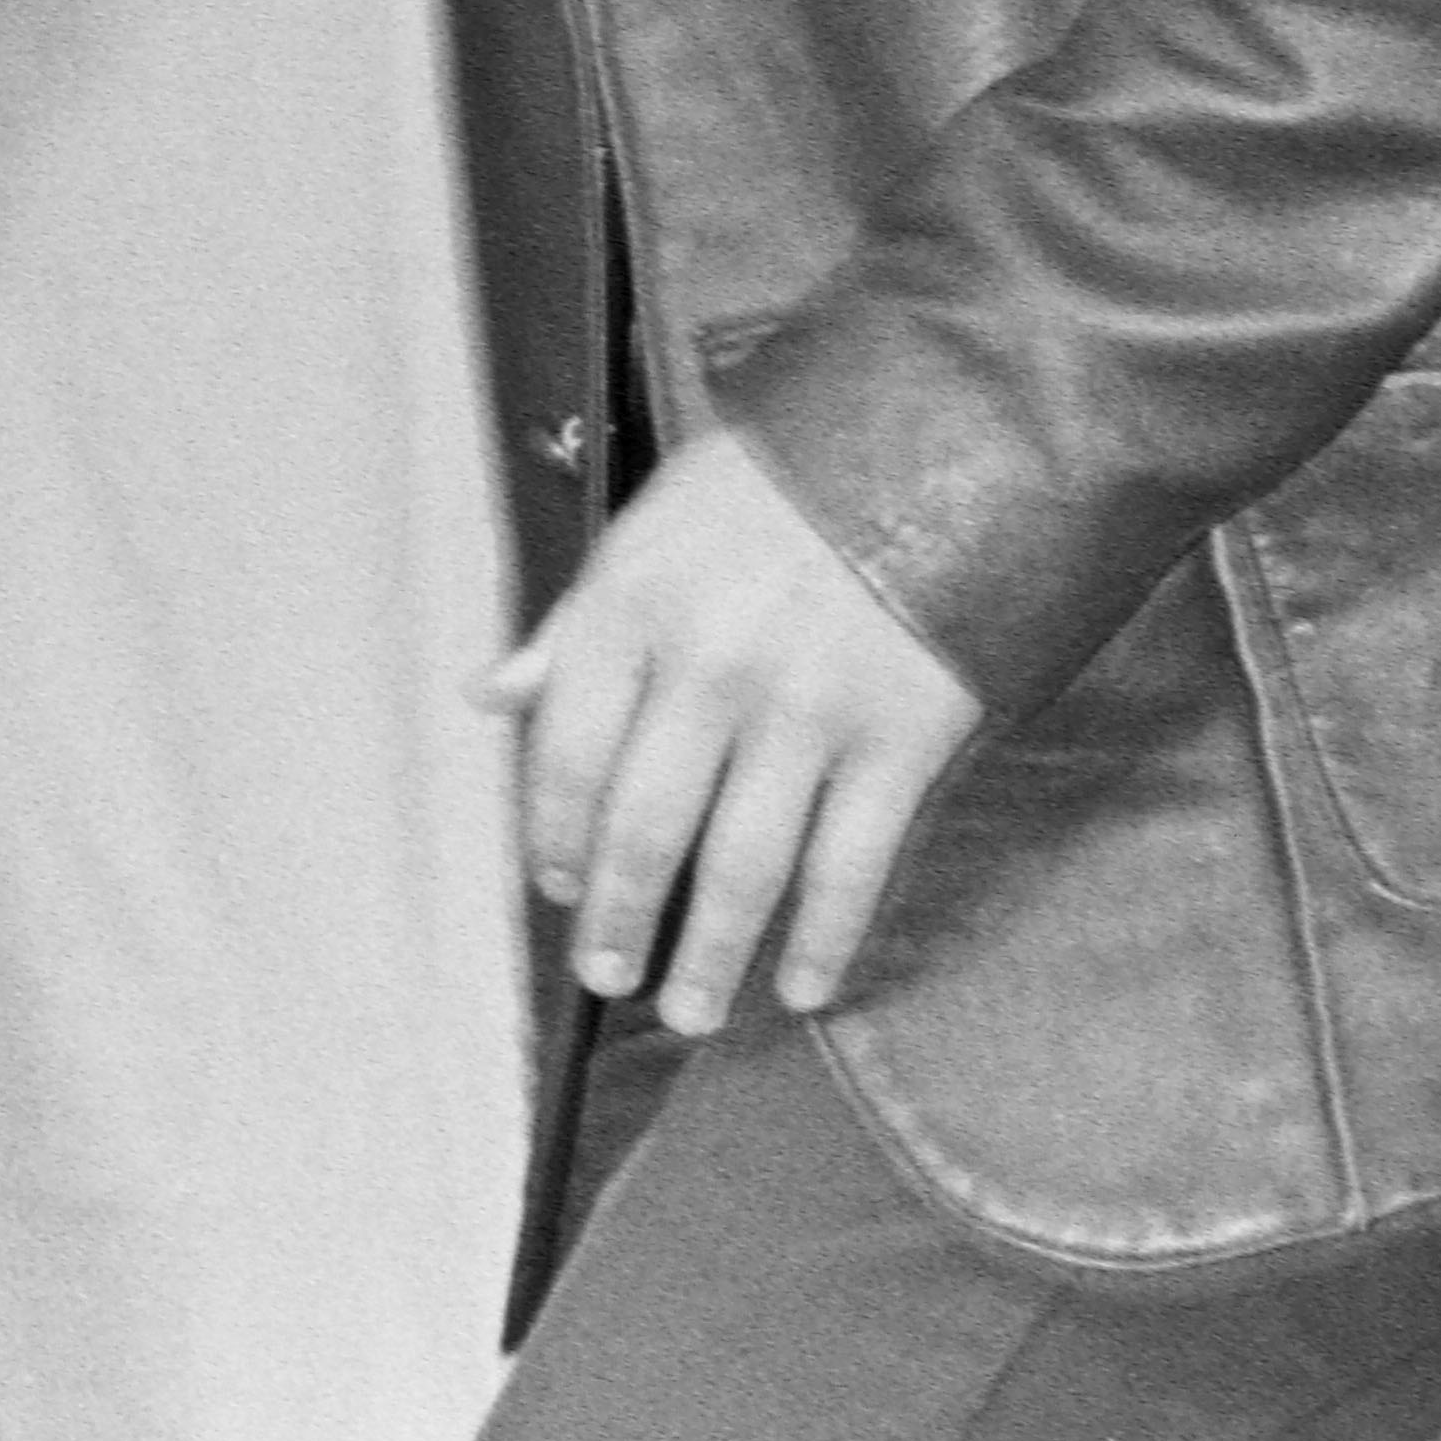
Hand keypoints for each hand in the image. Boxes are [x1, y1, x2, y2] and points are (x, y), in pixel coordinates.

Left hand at [478, 429, 986, 1036]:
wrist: (949, 430)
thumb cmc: (787, 474)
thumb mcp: (657, 520)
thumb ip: (576, 621)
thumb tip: (491, 696)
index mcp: (635, 602)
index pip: (568, 751)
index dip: (553, 832)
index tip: (556, 884)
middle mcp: (711, 663)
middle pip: (646, 827)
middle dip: (621, 917)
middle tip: (609, 973)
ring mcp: (811, 707)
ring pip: (743, 867)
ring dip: (710, 954)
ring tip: (686, 1010)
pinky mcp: (905, 736)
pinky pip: (852, 866)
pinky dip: (823, 940)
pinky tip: (801, 987)